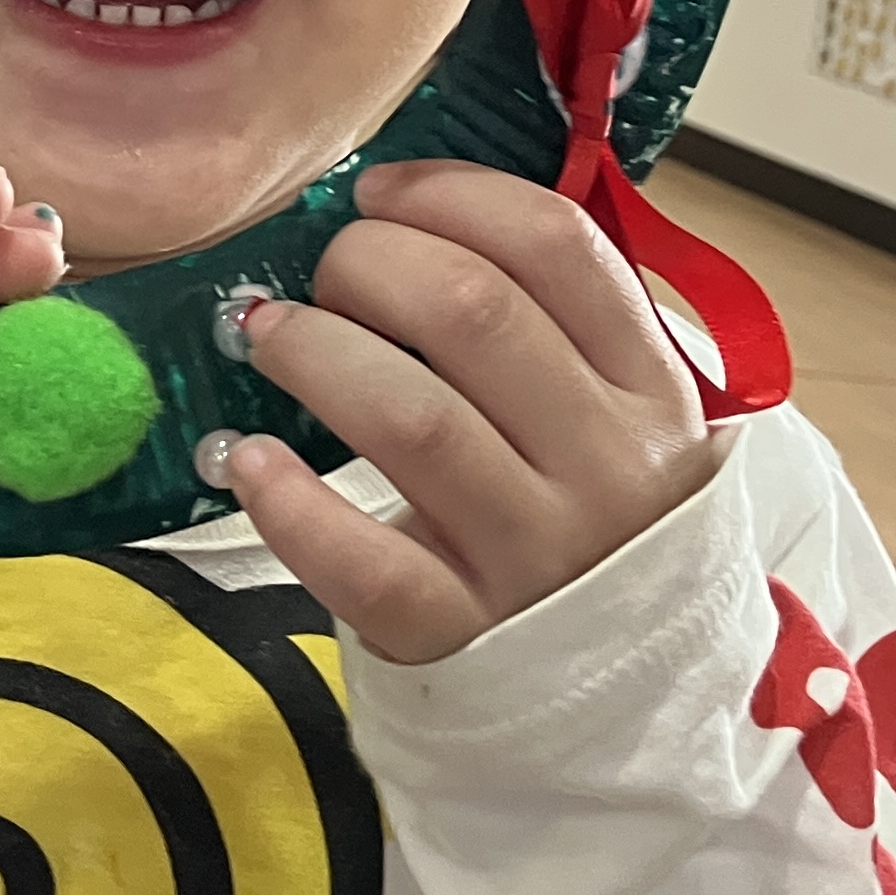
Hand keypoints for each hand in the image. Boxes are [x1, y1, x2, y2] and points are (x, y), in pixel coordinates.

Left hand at [224, 161, 711, 665]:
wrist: (634, 704)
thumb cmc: (595, 522)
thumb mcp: (617, 416)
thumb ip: (550, 324)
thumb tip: (401, 214)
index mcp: (650, 387)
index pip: (555, 245)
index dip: (449, 195)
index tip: (378, 190)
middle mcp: (606, 465)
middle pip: (472, 311)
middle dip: (366, 263)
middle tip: (321, 272)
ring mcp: (536, 555)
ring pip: (413, 418)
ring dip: (315, 353)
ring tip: (266, 333)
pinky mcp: (461, 635)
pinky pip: (364, 561)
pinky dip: (289, 501)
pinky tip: (246, 460)